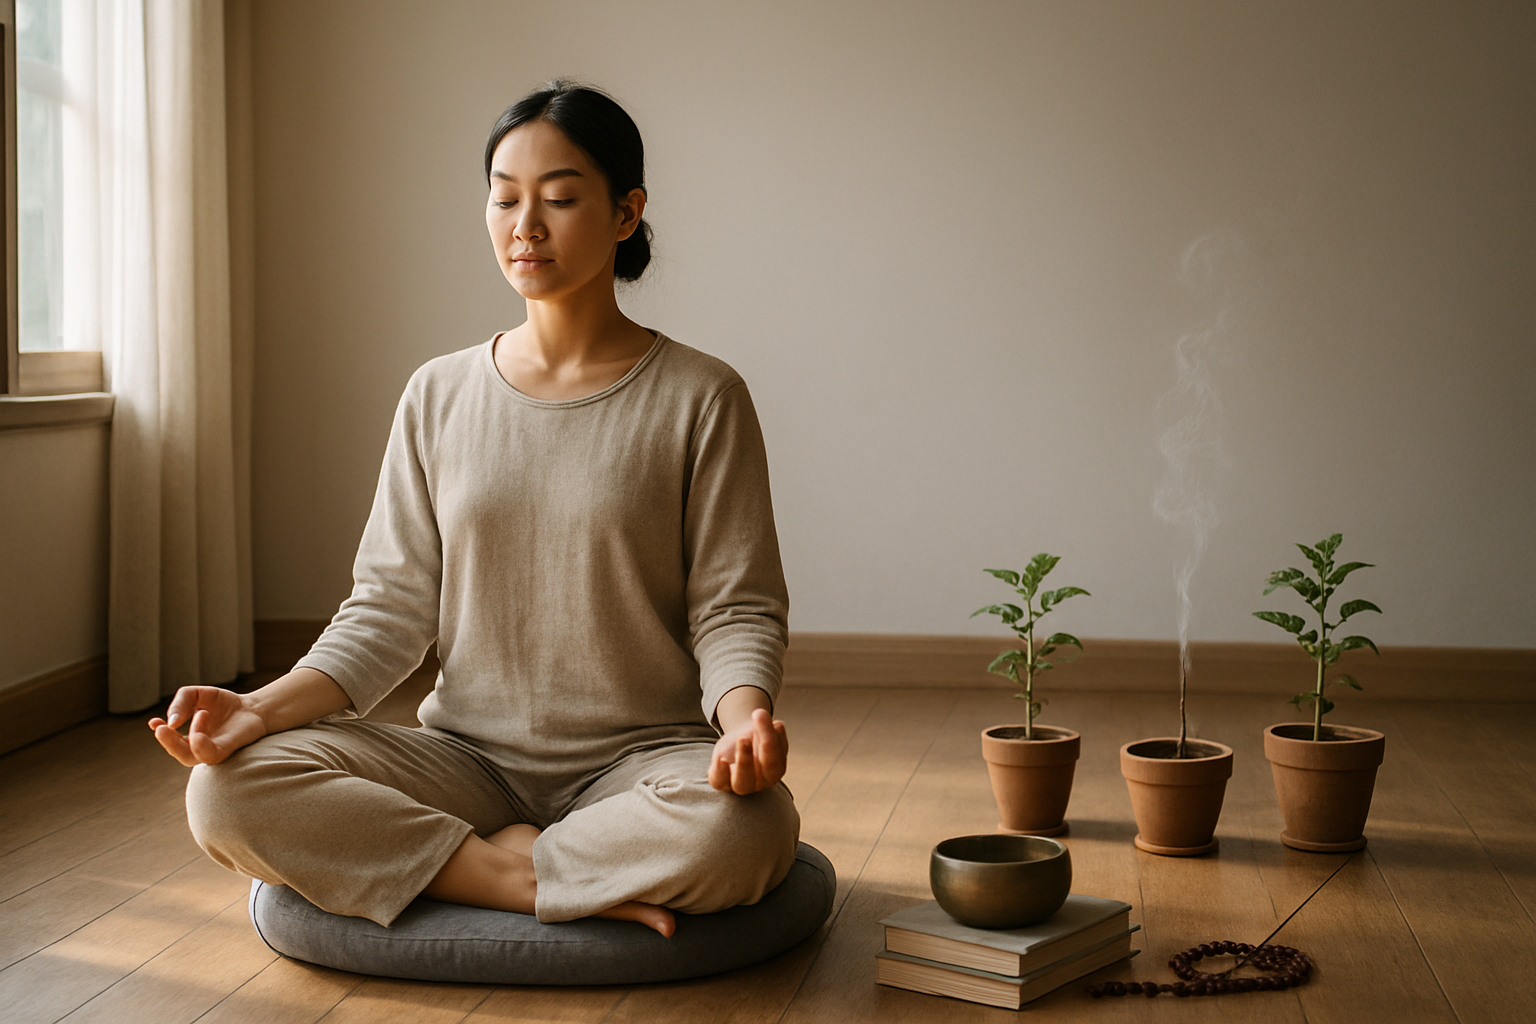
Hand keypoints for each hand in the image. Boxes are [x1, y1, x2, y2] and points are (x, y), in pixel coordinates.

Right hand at [147, 686, 266, 765]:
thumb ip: (181, 702)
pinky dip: (201, 746)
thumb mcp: (197, 695)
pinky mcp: (226, 751)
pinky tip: (199, 733)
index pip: (171, 741)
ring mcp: (212, 751)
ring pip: (191, 756)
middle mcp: (199, 748)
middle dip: (168, 741)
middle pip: (179, 753)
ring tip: (201, 713)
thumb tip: (171, 721)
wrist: (253, 707)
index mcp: (189, 737)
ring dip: (189, 737)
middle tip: (161, 728)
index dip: (161, 733)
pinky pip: (209, 755)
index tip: (153, 722)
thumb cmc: (223, 704)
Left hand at [709, 707, 787, 794]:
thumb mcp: (763, 729)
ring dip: (742, 762)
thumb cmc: (756, 738)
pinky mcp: (722, 782)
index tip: (759, 714)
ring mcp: (741, 785)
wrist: (740, 742)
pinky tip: (721, 758)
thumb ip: (766, 724)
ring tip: (741, 740)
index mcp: (776, 770)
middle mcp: (761, 782)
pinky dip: (720, 771)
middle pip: (761, 773)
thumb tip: (762, 716)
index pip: (774, 759)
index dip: (769, 738)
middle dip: (758, 753)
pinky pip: (720, 782)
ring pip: (742, 783)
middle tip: (746, 736)